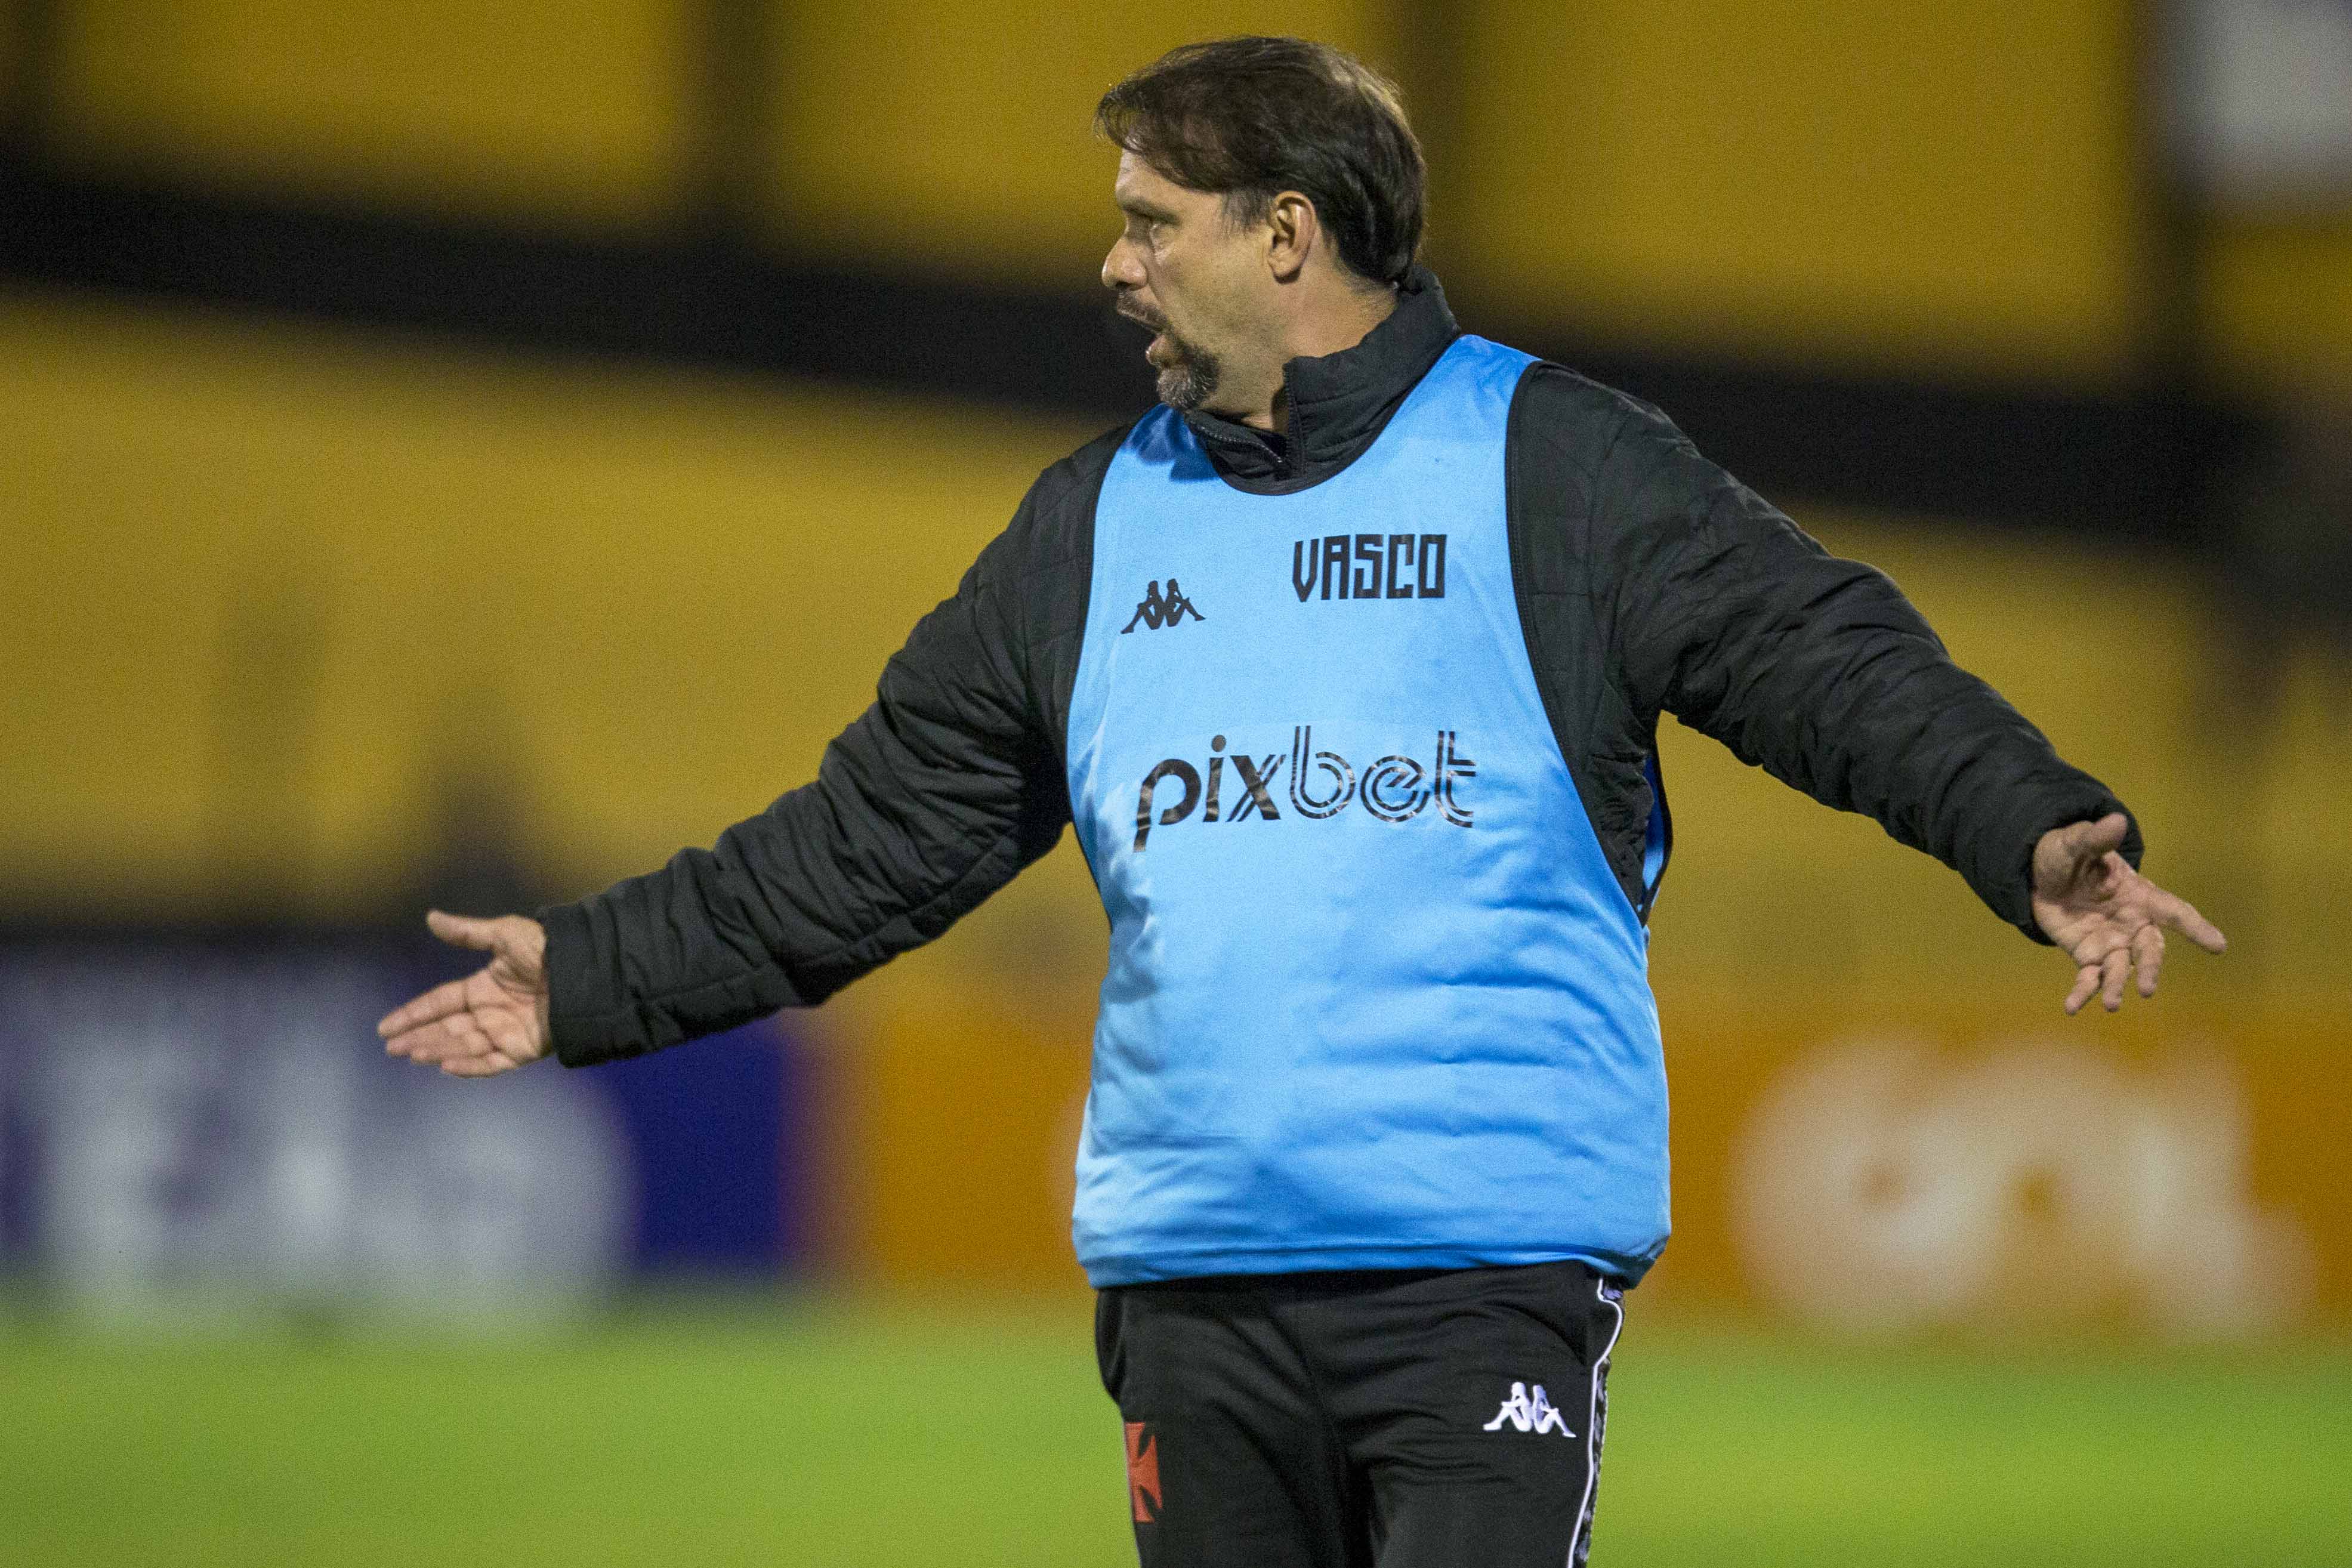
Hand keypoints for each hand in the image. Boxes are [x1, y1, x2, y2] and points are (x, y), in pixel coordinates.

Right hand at [378, 910, 551, 1075]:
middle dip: (418, 1038)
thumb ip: (466, 933)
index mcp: (482, 988)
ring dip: (436, 1050)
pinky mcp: (522, 1051)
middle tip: (391, 1047)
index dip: (413, 1014)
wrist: (583, 970)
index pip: (440, 1003)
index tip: (385, 1027)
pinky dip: (468, 1066)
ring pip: (462, 1047)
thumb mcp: (503, 935)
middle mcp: (489, 1013)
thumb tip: (431, 917)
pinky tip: (445, 1065)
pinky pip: (490, 1063)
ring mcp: (505, 1033)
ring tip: (411, 1052)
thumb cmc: (546, 948)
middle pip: (446, 1029)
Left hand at [2030, 814, 2225, 1013]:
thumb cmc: (2069, 855)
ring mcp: (2111, 942)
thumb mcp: (2077, 843)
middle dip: (2150, 968)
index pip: (2175, 912)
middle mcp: (2132, 923)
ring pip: (2120, 969)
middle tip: (2147, 989)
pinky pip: (2087, 978)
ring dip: (2116, 986)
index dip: (2196, 928)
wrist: (2040, 872)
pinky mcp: (2087, 955)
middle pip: (2149, 949)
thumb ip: (2095, 838)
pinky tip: (2072, 1009)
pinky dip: (2082, 993)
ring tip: (2112, 1005)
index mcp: (2140, 895)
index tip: (2219, 946)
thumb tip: (2114, 820)